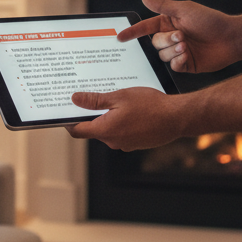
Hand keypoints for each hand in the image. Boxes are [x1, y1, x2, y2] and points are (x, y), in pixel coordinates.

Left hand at [67, 86, 181, 151]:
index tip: (64, 112)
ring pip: (108, 130)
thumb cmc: (150, 106)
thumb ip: (95, 101)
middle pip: (93, 129)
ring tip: (114, 101)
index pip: (78, 130)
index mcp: (105, 130)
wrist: (177, 117)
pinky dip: (120, 122)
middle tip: (91, 98)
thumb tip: (75, 99)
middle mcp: (113, 141)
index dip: (68, 122)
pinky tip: (129, 110)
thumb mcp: (119, 97)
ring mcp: (125, 144)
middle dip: (90, 115)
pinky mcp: (136, 143)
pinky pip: (121, 132)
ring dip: (107, 118)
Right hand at [118, 0, 239, 73]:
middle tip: (181, 37)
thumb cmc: (211, 21)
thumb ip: (162, 5)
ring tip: (187, 46)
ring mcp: (179, 52)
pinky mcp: (186, 65)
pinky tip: (189, 56)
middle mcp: (172, 38)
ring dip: (174, 51)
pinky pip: (173, 66)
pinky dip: (179, 61)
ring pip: (162, 56)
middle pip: (155, 43)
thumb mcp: (184, 9)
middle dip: (166, 41)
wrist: (232, 39)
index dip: (133, 32)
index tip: (119, 37)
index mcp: (169, 23)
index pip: (146, 28)